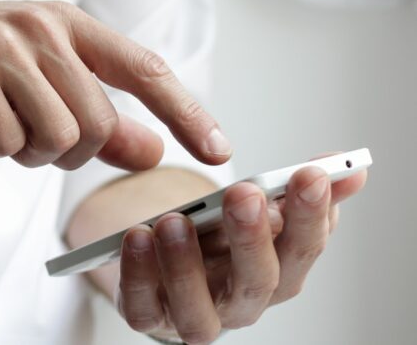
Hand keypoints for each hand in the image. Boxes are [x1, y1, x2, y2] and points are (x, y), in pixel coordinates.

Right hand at [0, 1, 230, 169]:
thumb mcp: (29, 86)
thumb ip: (94, 117)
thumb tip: (152, 150)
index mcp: (63, 22)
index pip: (144, 70)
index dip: (186, 112)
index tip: (218, 151)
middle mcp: (39, 26)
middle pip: (97, 124)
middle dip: (65, 151)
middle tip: (23, 135)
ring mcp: (1, 45)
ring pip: (57, 138)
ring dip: (24, 151)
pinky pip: (6, 143)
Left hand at [114, 161, 366, 343]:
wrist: (168, 266)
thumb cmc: (220, 240)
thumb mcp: (258, 210)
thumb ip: (298, 190)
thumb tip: (351, 169)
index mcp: (278, 273)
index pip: (304, 249)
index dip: (310, 215)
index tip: (310, 174)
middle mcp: (241, 303)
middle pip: (257, 282)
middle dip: (252, 238)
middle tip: (243, 194)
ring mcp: (194, 316)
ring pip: (197, 310)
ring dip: (186, 265)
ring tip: (174, 221)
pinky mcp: (149, 317)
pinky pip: (142, 308)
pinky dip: (138, 275)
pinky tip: (136, 237)